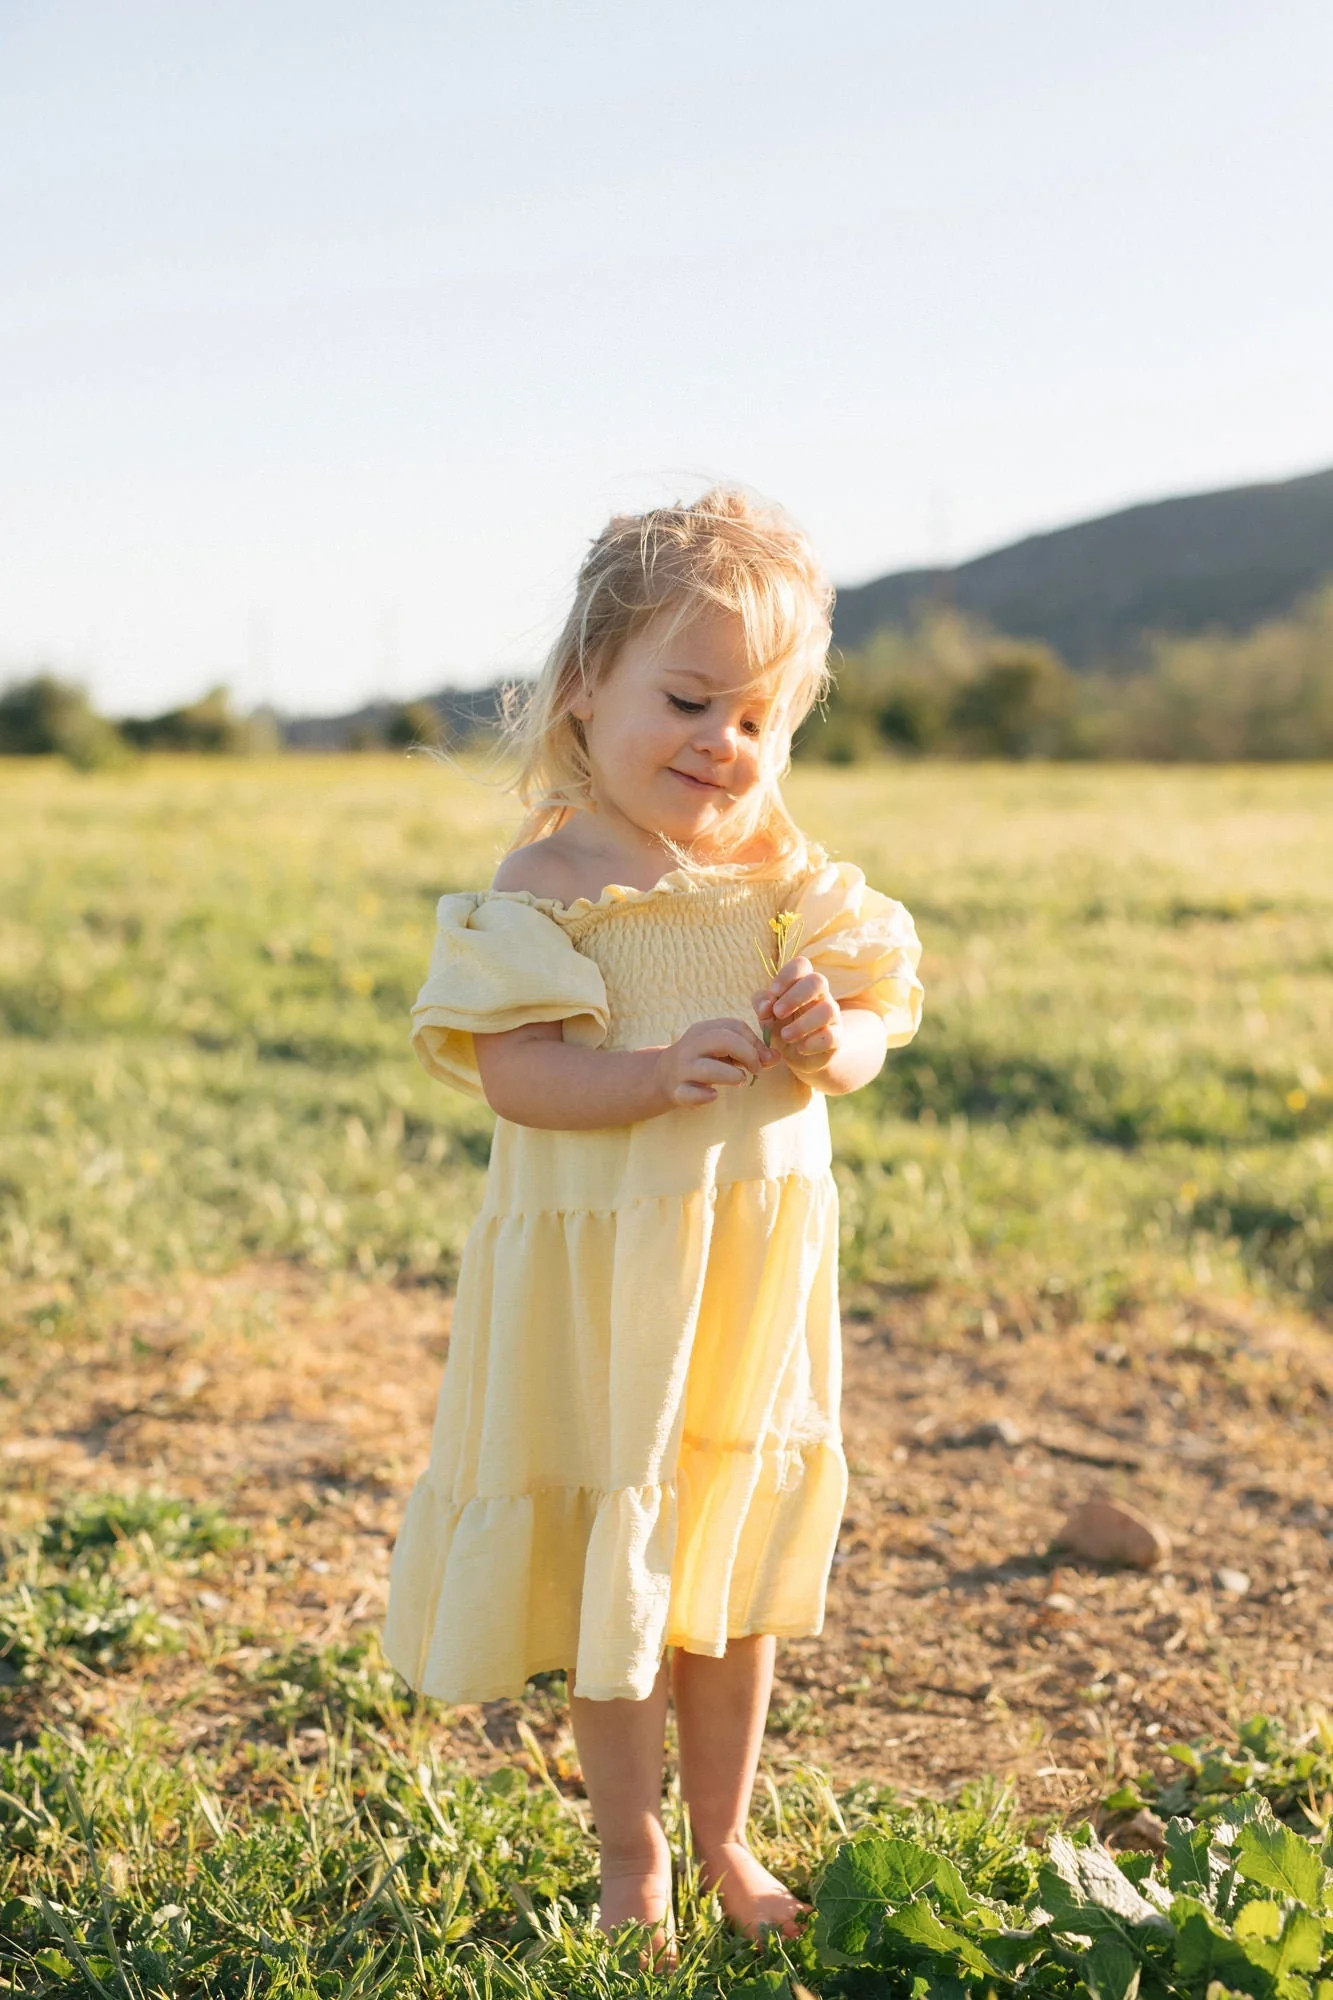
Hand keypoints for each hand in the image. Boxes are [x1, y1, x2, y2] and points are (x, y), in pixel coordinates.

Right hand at [655, 1015, 780, 1107]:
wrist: (661, 1077)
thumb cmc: (703, 1061)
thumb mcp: (724, 1051)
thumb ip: (751, 1052)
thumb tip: (776, 1057)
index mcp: (703, 1031)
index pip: (734, 1026)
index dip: (754, 1041)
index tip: (763, 1057)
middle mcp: (691, 1046)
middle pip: (722, 1040)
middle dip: (747, 1054)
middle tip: (756, 1069)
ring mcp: (682, 1069)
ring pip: (707, 1067)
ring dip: (731, 1075)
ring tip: (741, 1080)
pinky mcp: (677, 1092)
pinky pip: (689, 1093)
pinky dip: (704, 1096)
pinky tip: (714, 1095)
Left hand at [752, 956, 840, 1073]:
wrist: (797, 1054)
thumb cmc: (781, 1025)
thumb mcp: (766, 1014)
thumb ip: (761, 1004)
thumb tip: (766, 1005)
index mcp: (802, 983)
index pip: (802, 964)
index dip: (787, 975)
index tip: (773, 993)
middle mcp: (821, 995)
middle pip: (818, 981)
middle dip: (795, 997)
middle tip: (778, 1013)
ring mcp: (832, 1016)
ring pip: (828, 1009)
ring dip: (803, 1024)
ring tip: (785, 1036)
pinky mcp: (836, 1038)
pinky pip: (831, 1036)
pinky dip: (812, 1043)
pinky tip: (800, 1048)